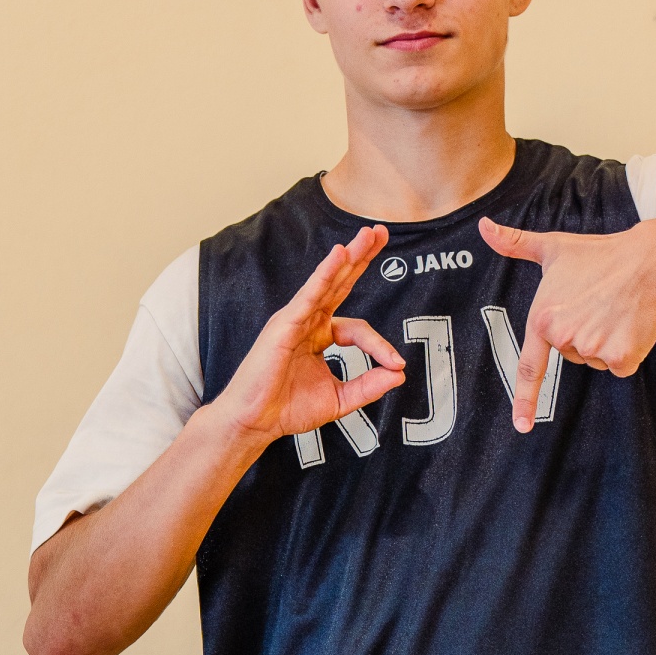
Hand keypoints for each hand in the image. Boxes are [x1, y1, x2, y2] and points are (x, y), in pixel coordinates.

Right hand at [212, 225, 405, 448]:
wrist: (255, 422)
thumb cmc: (287, 409)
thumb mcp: (339, 398)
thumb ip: (369, 386)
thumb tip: (400, 374)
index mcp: (319, 336)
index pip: (358, 329)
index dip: (380, 345)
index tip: (396, 365)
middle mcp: (308, 322)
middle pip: (340, 283)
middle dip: (362, 257)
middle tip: (381, 232)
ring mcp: (295, 319)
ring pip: (327, 282)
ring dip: (350, 256)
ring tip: (369, 235)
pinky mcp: (285, 324)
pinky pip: (309, 294)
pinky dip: (325, 273)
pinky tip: (340, 254)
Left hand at [479, 216, 655, 432]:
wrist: (649, 262)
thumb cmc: (601, 255)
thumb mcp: (553, 248)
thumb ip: (515, 243)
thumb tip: (484, 228)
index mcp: (543, 318)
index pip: (529, 367)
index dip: (524, 400)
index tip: (521, 425)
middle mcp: (564, 337)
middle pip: (573, 354)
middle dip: (585, 336)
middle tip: (598, 306)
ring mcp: (592, 350)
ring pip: (597, 360)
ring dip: (607, 342)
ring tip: (615, 311)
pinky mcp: (620, 358)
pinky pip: (620, 366)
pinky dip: (628, 351)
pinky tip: (630, 324)